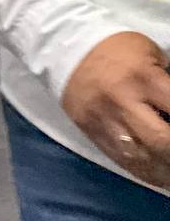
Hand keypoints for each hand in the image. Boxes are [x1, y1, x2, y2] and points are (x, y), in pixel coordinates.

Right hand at [62, 32, 169, 186]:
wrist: (61, 44)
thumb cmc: (116, 48)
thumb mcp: (152, 53)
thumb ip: (167, 83)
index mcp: (142, 77)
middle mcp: (122, 101)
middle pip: (161, 141)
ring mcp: (103, 118)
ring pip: (140, 158)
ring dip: (165, 171)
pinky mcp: (89, 130)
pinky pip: (120, 159)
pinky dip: (145, 172)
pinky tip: (160, 176)